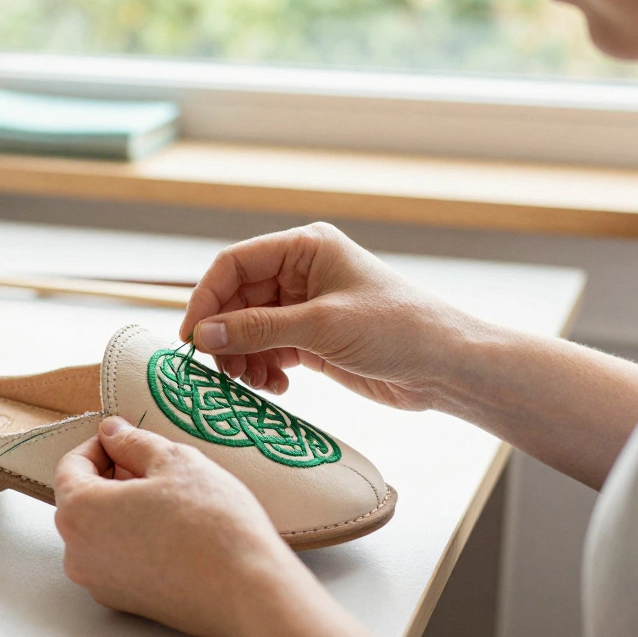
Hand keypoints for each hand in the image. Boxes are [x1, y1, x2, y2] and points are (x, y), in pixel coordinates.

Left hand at [53, 416, 310, 636]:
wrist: (246, 591)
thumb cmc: (211, 522)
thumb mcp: (174, 460)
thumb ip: (133, 442)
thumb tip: (112, 432)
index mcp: (79, 511)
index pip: (71, 466)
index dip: (100, 445)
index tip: (128, 438)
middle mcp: (77, 552)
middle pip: (82, 500)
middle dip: (111, 476)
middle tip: (153, 466)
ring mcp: (99, 583)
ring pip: (99, 531)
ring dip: (123, 508)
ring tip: (167, 498)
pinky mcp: (123, 604)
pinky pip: (117, 559)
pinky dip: (133, 540)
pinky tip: (171, 531)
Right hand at [180, 223, 480, 409]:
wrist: (446, 367)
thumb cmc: (397, 329)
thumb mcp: (322, 327)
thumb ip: (258, 329)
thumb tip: (202, 334)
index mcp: (305, 248)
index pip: (235, 264)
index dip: (206, 298)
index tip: (191, 337)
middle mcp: (301, 272)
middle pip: (237, 300)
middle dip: (226, 335)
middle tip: (221, 372)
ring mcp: (305, 307)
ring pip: (248, 329)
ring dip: (243, 357)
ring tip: (255, 383)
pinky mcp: (312, 339)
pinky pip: (268, 350)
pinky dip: (263, 369)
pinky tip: (277, 388)